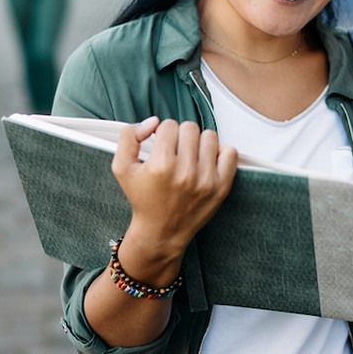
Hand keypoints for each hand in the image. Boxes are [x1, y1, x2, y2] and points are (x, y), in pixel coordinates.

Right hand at [112, 118, 237, 257]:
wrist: (161, 231)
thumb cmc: (143, 199)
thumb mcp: (122, 167)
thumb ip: (129, 137)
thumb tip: (153, 122)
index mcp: (160, 166)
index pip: (168, 125)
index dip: (162, 134)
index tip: (161, 147)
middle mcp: (185, 173)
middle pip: (189, 128)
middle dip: (180, 136)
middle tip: (175, 152)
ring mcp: (206, 180)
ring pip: (209, 136)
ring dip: (199, 143)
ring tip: (190, 157)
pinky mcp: (221, 187)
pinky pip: (230, 153)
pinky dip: (219, 153)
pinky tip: (206, 162)